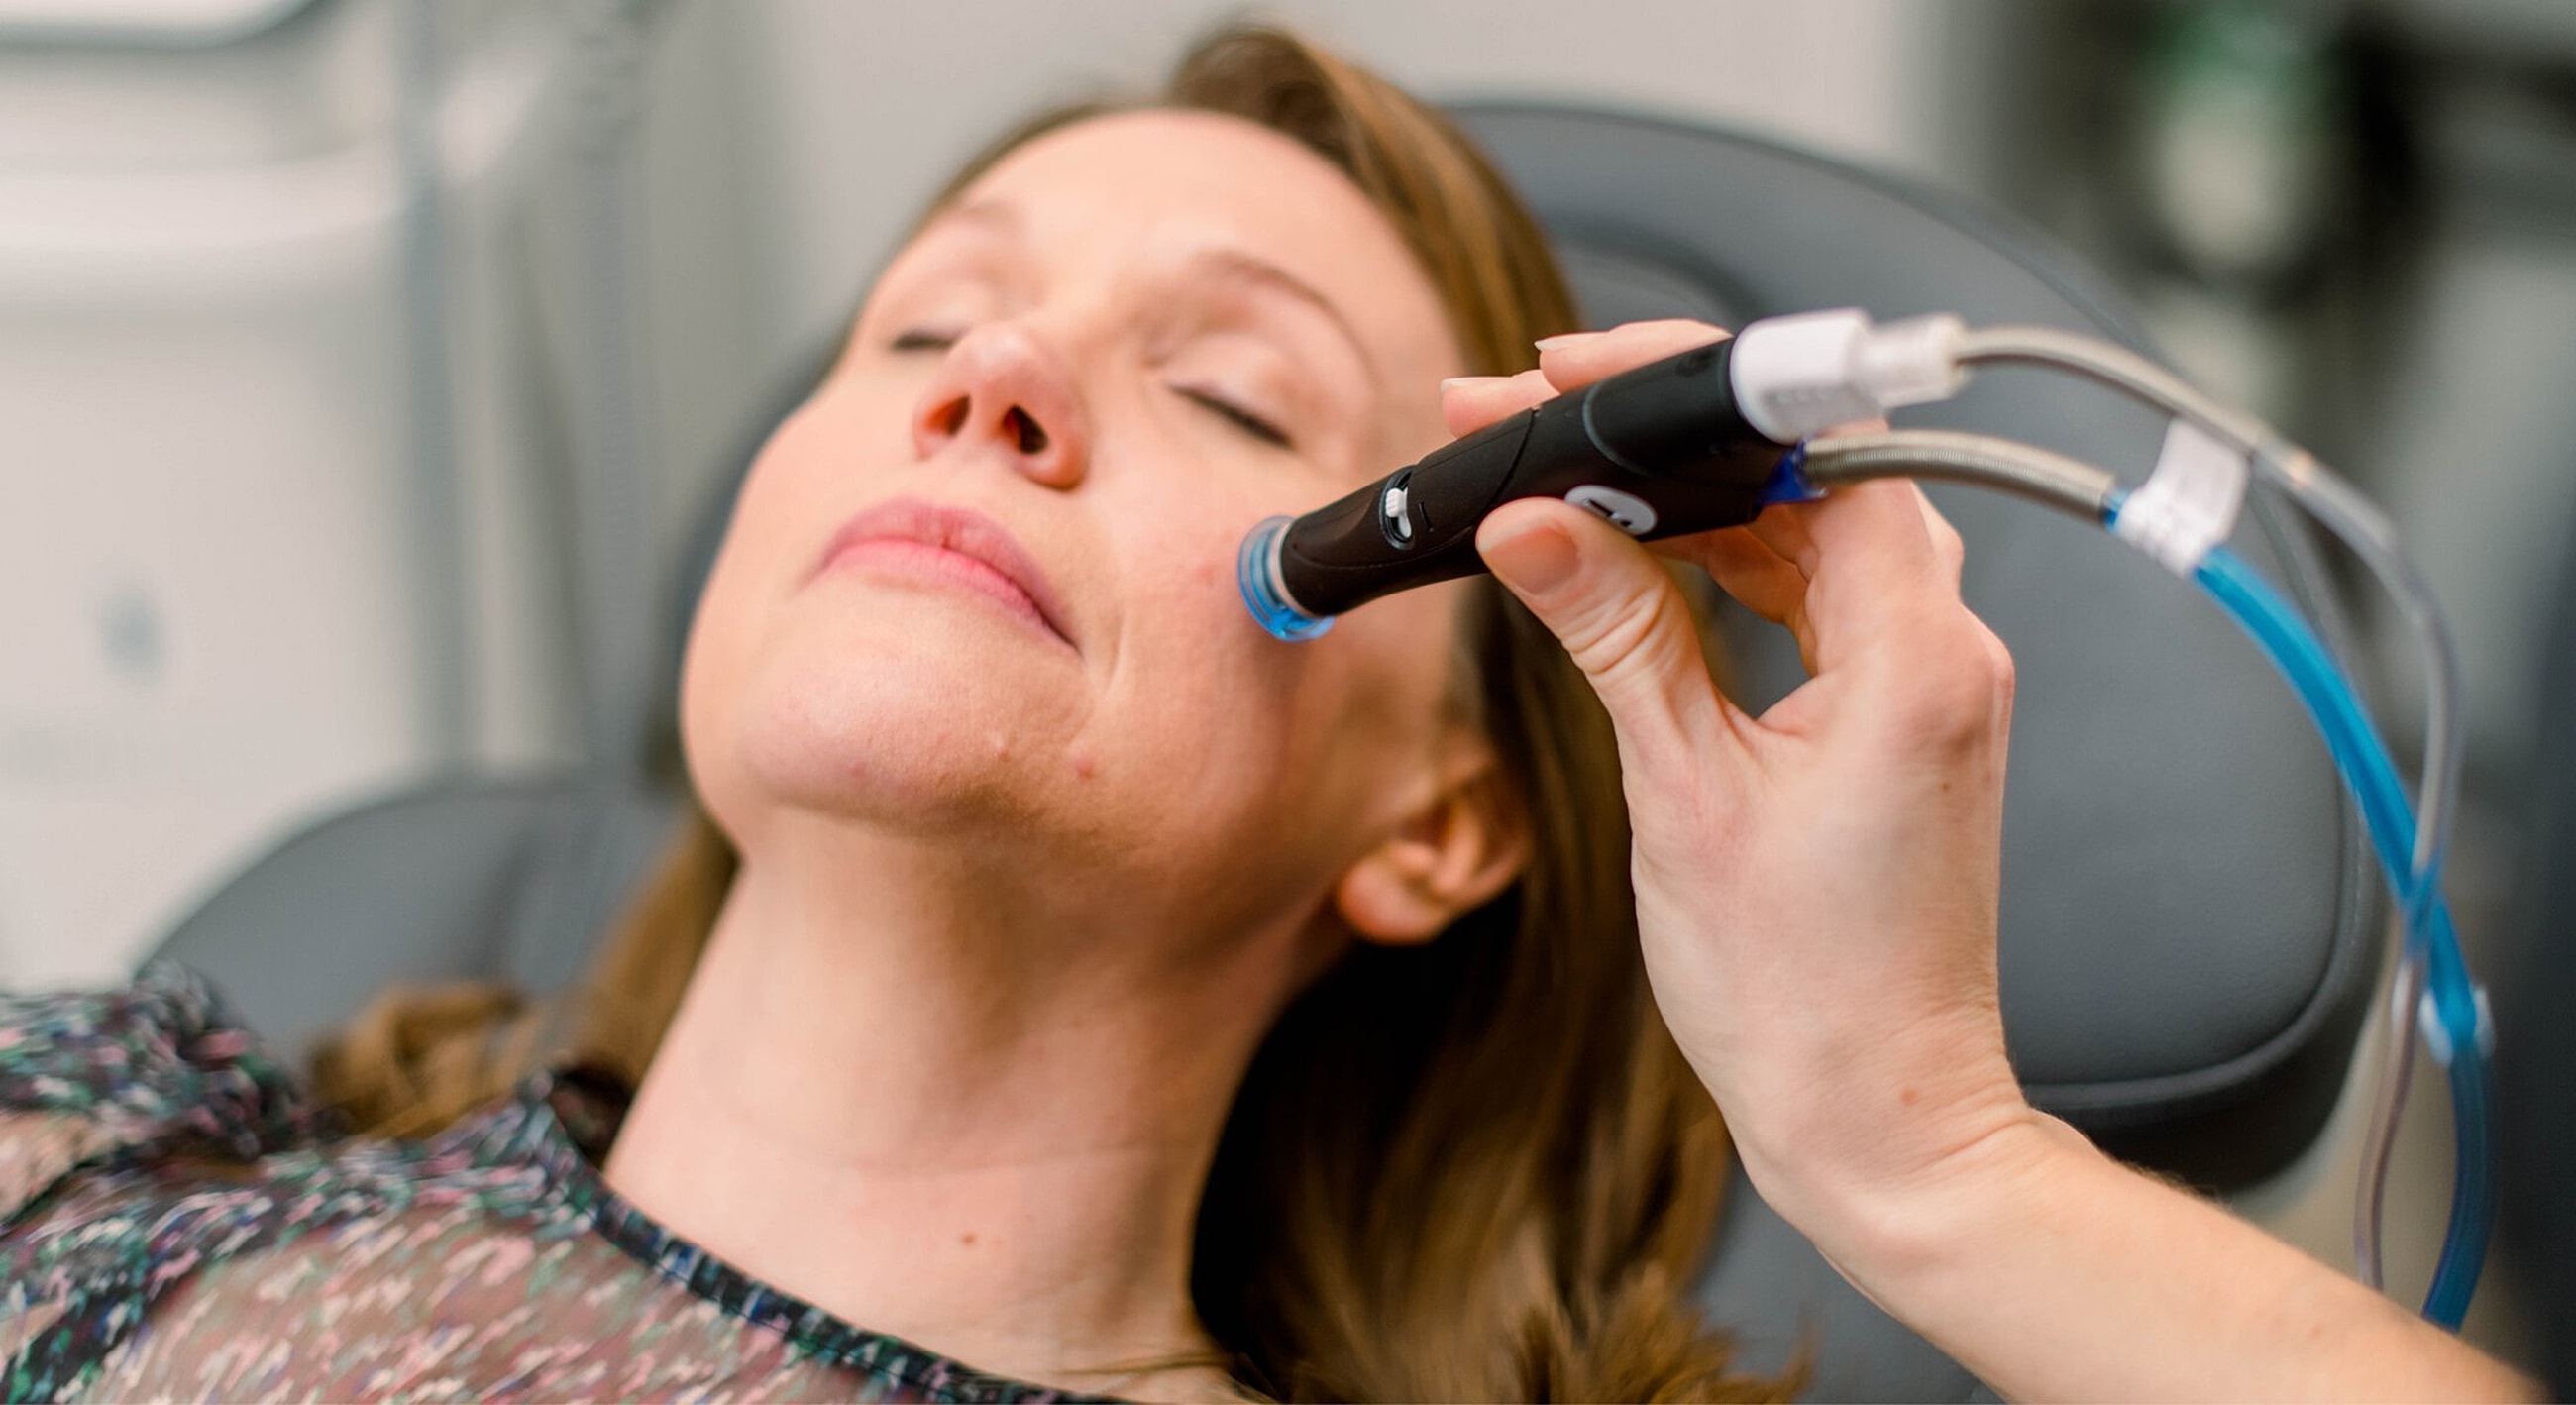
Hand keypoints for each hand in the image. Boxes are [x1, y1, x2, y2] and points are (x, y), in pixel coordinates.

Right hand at [1450, 320, 2034, 1244]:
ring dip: (1686, 502)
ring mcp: (1929, 687)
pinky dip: (1722, 569)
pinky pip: (1812, 600)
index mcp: (1914, 657)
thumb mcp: (1681, 795)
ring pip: (1805, 533)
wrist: (1879, 1120)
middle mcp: (1946, 652)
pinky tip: (1631, 557)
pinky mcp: (1899, 722)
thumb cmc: (1798, 994)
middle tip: (1528, 418)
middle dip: (1666, 440)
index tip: (1577, 375)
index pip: (1816, 449)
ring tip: (1555, 480)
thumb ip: (1614, 634)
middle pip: (1808, 476)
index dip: (1693, 394)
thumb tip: (1532, 522)